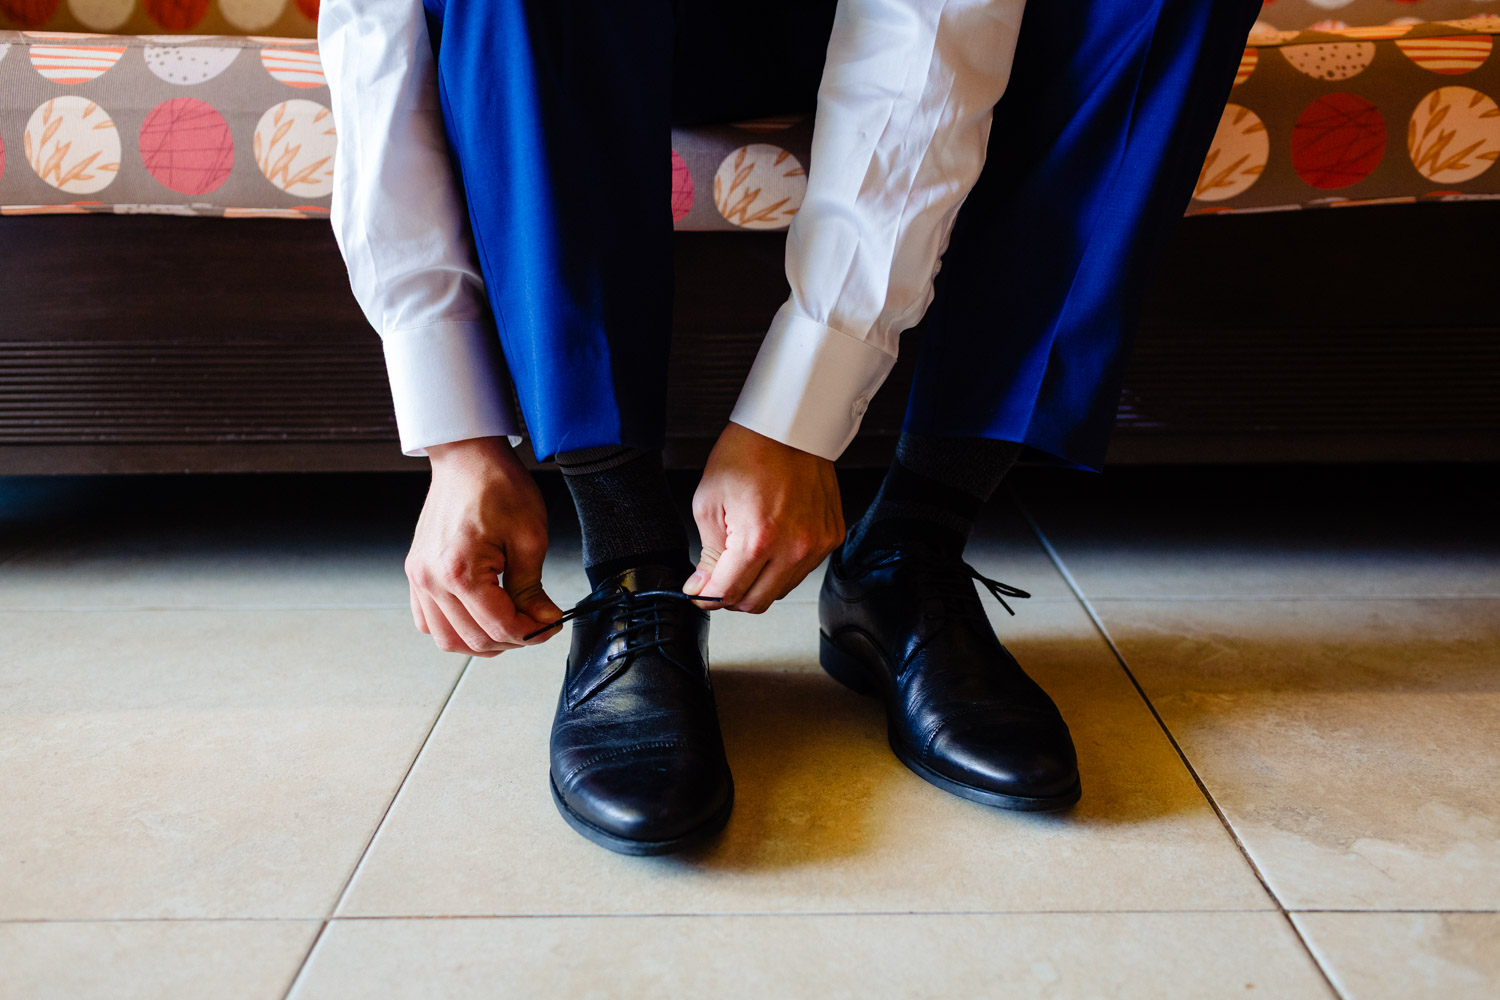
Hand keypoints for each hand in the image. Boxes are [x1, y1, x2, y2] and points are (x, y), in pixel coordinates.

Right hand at [406, 437, 562, 655]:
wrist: (467, 457)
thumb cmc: (498, 485)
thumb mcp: (530, 537)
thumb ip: (533, 588)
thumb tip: (543, 619)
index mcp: (459, 570)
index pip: (499, 627)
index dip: (532, 633)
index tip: (550, 624)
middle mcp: (431, 579)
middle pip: (474, 640)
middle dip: (511, 639)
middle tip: (536, 623)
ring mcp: (419, 578)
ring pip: (448, 639)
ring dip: (482, 641)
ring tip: (510, 623)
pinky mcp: (416, 573)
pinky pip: (428, 621)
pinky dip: (455, 628)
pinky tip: (479, 616)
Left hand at [684, 422, 844, 612]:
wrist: (788, 426)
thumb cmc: (748, 452)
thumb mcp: (709, 501)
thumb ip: (708, 553)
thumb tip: (702, 587)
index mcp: (759, 538)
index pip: (728, 594)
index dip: (707, 597)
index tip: (699, 592)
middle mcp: (794, 547)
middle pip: (756, 602)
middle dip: (732, 595)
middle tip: (720, 575)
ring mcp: (817, 544)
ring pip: (781, 590)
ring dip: (759, 580)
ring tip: (748, 548)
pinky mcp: (831, 537)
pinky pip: (803, 569)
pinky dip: (783, 564)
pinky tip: (773, 539)